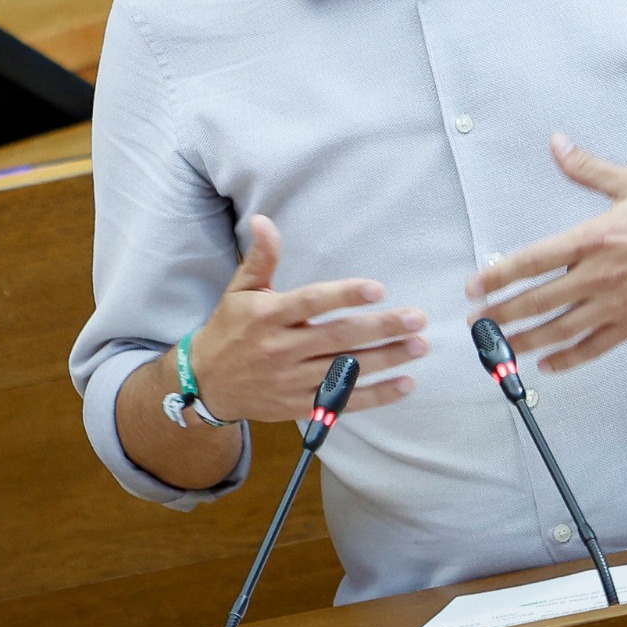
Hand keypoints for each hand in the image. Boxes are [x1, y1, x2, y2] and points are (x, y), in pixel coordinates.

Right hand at [191, 215, 428, 421]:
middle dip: (380, 328)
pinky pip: (342, 402)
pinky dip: (376, 396)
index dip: (344, 295)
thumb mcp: (239, 289)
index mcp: (268, 316)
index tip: (377, 289)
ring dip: (386, 359)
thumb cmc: (230, 328)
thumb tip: (264, 220)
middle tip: (416, 318)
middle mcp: (281, 348)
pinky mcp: (299, 406)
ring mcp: (291, 381)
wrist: (207, 383)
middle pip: (338, 338)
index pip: (311, 303)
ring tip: (419, 345)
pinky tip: (405, 383)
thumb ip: (261, 257)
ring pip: (345, 370)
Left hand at [465, 134, 626, 373]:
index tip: (474, 288)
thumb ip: (587, 168)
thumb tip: (557, 143)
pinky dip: (568, 359)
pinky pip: (595, 348)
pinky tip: (547, 363)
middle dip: (501, 315)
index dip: (498, 276)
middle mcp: (600, 276)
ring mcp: (618, 304)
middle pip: (538, 301)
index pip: (532, 261)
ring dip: (525, 341)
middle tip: (475, 324)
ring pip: (561, 330)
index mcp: (594, 239)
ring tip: (499, 350)